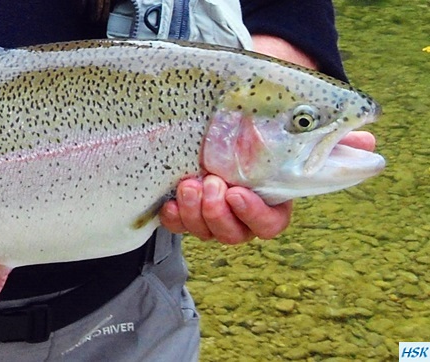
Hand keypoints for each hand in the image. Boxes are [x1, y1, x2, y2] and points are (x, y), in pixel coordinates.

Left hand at [159, 131, 375, 243]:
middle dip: (218, 214)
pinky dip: (173, 216)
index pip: (268, 226)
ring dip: (194, 212)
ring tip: (190, 183)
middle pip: (233, 235)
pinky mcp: (186, 209)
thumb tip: (367, 143)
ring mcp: (211, 215)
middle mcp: (241, 217)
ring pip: (204, 231)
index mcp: (271, 205)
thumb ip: (332, 141)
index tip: (240, 193)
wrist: (228, 126)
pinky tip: (170, 200)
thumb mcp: (298, 133)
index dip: (253, 215)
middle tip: (210, 184)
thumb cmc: (268, 135)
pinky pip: (178, 224)